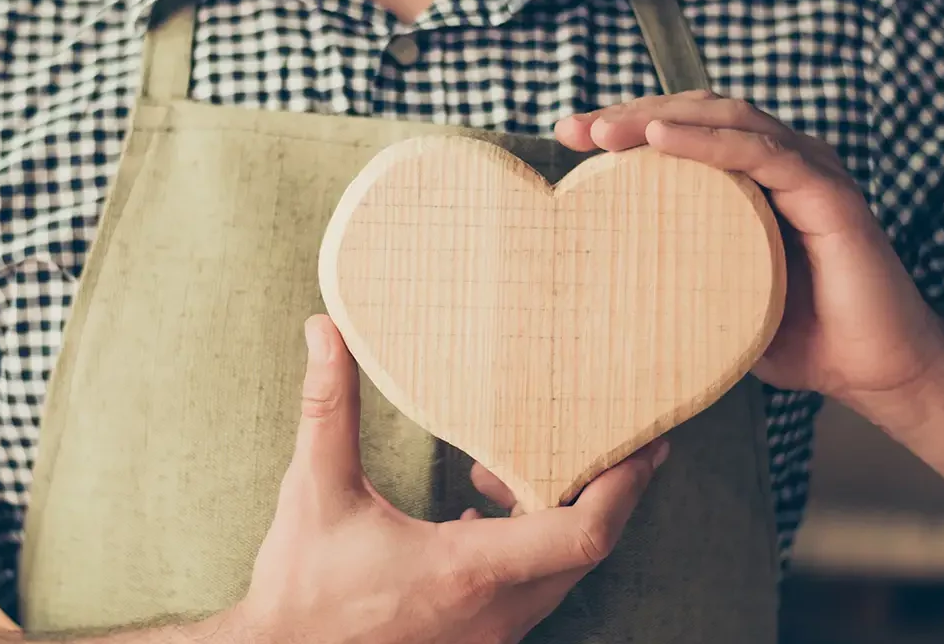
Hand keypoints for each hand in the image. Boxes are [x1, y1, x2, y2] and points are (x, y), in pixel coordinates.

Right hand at [230, 316, 668, 643]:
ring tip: (505, 466)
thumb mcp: (313, 489)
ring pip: (562, 573)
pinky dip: (528, 546)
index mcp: (469, 570)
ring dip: (555, 515)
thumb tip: (325, 331)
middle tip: (608, 435)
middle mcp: (496, 610)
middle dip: (602, 489)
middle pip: (590, 550)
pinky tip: (480, 512)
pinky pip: (533, 592)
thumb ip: (327, 407)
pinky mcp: (477, 642)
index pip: (585, 533)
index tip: (644, 443)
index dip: (624, 486)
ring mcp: (491, 634)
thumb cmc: (299, 590)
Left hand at [554, 91, 943, 403]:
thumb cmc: (802, 338)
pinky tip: (661, 141)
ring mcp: (809, 171)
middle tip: (574, 129)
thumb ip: (677, 276)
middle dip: (631, 115)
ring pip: (726, 121)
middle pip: (699, 113)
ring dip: (660, 120)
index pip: (685, 132)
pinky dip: (708, 142)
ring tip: (605, 132)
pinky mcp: (829, 193)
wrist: (876, 369)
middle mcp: (783, 162)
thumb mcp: (719, 299)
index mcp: (756, 179)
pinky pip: (761, 154)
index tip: (568, 138)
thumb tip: (599, 288)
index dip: (627, 128)